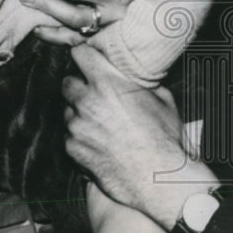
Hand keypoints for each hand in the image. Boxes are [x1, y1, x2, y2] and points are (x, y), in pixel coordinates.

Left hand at [63, 44, 219, 227]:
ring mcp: (77, 125)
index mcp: (107, 83)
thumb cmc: (165, 140)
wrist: (160, 179)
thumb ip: (140, 82)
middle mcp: (87, 101)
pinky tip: (99, 143)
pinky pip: (69, 135)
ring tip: (102, 125)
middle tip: (95, 96)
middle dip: (79, 86)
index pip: (80, 53)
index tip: (87, 59)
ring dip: (79, 114)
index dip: (84, 55)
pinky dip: (80, 137)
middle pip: (68, 82)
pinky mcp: (72, 147)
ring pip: (67, 110)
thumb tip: (133, 74)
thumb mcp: (162, 100)